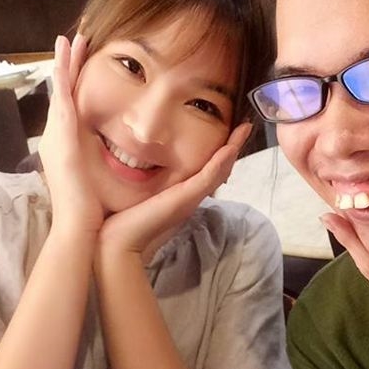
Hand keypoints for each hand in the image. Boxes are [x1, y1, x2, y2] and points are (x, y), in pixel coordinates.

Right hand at [39, 35, 104, 235]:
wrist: (82, 230)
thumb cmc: (97, 213)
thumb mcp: (107, 184)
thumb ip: (119, 170)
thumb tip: (139, 164)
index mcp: (72, 147)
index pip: (78, 109)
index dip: (83, 87)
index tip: (92, 67)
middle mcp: (61, 137)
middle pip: (67, 92)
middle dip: (72, 66)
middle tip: (79, 39)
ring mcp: (57, 132)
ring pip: (62, 86)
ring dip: (66, 60)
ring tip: (74, 35)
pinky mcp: (60, 131)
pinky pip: (62, 91)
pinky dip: (63, 68)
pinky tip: (66, 46)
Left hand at [97, 123, 251, 258]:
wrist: (122, 242)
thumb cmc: (130, 221)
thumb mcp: (144, 195)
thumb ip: (152, 183)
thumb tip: (146, 163)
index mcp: (186, 194)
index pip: (210, 168)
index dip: (222, 150)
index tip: (230, 131)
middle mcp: (193, 195)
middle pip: (221, 168)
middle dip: (234, 146)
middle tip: (246, 126)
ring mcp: (192, 197)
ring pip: (220, 170)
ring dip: (233, 148)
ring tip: (244, 129)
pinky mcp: (186, 199)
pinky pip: (208, 177)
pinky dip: (220, 162)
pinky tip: (229, 147)